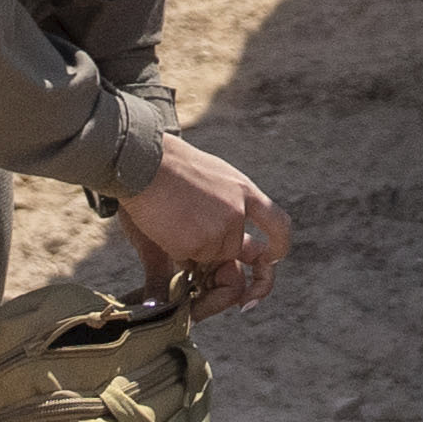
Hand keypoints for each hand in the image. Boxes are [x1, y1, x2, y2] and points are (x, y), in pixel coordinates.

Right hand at [124, 139, 287, 313]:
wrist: (143, 162)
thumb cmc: (171, 164)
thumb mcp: (215, 173)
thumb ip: (231, 198)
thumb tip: (238, 221)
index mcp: (244, 191)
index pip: (279, 224)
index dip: (278, 245)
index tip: (271, 257)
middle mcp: (237, 211)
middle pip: (233, 248)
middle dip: (213, 247)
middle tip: (187, 225)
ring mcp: (218, 229)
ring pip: (208, 256)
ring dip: (192, 247)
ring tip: (173, 217)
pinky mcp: (197, 243)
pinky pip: (187, 260)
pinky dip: (175, 250)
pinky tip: (164, 225)